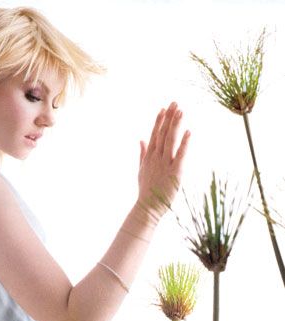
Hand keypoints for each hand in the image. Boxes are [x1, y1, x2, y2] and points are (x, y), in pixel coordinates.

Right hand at [136, 102, 190, 226]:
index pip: (154, 135)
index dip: (159, 121)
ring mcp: (165, 164)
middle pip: (163, 134)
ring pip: (170, 140)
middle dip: (169, 118)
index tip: (163, 109)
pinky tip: (189, 132)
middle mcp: (156, 158)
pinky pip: (180, 155)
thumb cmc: (146, 190)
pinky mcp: (175, 172)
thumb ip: (142, 153)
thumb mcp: (141, 170)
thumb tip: (141, 139)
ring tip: (181, 111)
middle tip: (175, 103)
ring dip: (175, 125)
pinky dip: (184, 143)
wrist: (147, 207)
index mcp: (149, 157)